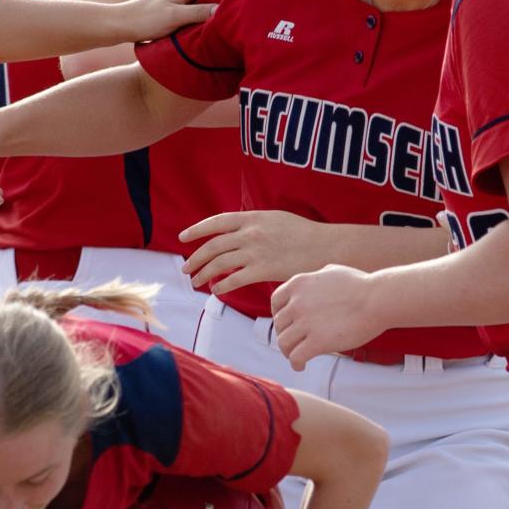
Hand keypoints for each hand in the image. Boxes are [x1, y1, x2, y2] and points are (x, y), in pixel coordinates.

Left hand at [180, 210, 328, 293]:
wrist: (326, 246)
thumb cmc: (302, 233)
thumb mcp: (274, 218)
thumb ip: (252, 223)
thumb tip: (234, 231)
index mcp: (252, 218)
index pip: (216, 222)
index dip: (196, 230)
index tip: (183, 237)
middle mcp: (250, 233)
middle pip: (213, 246)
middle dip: (195, 258)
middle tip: (186, 268)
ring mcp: (256, 252)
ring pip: (219, 264)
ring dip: (204, 273)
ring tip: (196, 281)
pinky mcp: (263, 270)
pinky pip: (234, 280)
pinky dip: (221, 285)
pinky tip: (216, 290)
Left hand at [270, 265, 384, 370]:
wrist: (377, 300)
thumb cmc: (362, 286)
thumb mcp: (333, 271)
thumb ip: (319, 276)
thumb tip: (318, 276)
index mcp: (298, 284)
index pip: (276, 302)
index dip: (278, 315)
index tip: (285, 323)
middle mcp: (297, 303)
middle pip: (279, 324)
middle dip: (285, 334)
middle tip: (293, 342)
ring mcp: (305, 323)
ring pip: (284, 343)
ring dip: (288, 351)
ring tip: (294, 356)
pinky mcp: (317, 341)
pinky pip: (296, 357)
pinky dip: (296, 363)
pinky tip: (300, 366)